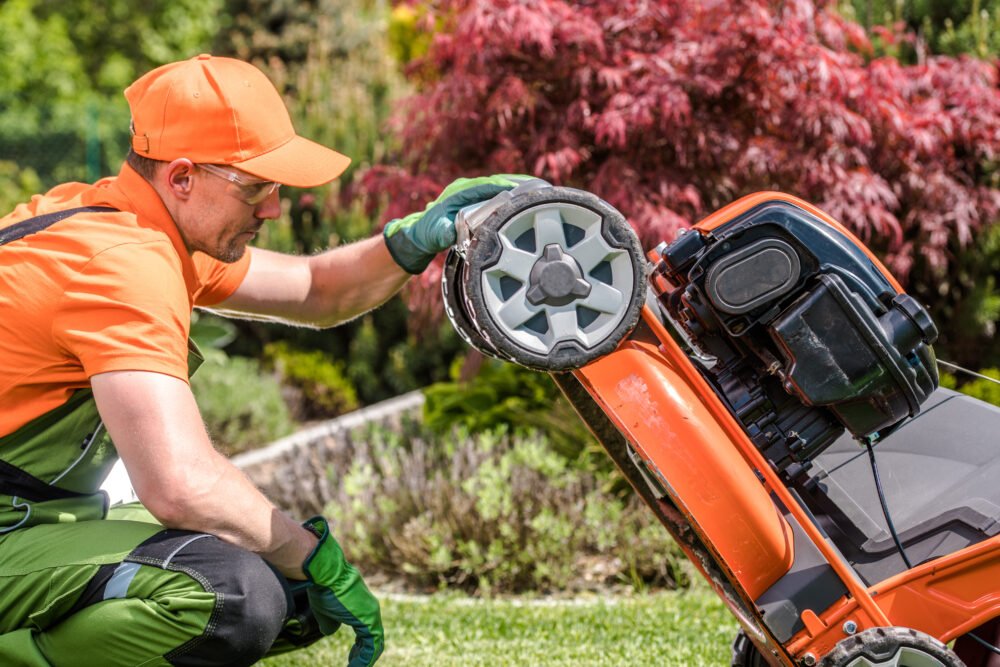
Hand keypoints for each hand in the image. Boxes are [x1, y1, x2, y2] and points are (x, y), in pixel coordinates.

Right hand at [302, 517, 383, 666]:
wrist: (324, 572)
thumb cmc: (322, 587)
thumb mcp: (325, 610)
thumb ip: (330, 622)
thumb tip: (330, 631)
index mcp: (362, 607)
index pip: (367, 633)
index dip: (360, 648)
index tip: (352, 658)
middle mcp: (371, 609)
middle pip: (373, 639)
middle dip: (363, 655)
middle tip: (354, 666)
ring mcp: (371, 614)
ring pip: (374, 644)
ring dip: (363, 659)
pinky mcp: (369, 619)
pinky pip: (372, 645)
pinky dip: (364, 659)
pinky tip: (355, 666)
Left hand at [383, 174, 533, 272]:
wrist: (418, 234)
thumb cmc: (426, 233)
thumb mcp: (434, 234)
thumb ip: (442, 233)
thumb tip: (450, 232)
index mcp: (459, 191)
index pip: (486, 185)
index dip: (505, 186)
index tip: (522, 190)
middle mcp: (466, 188)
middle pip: (497, 182)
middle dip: (518, 185)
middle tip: (540, 188)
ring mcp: (471, 193)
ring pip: (499, 187)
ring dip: (517, 189)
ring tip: (540, 191)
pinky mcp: (476, 200)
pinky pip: (497, 194)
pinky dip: (511, 195)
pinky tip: (526, 200)